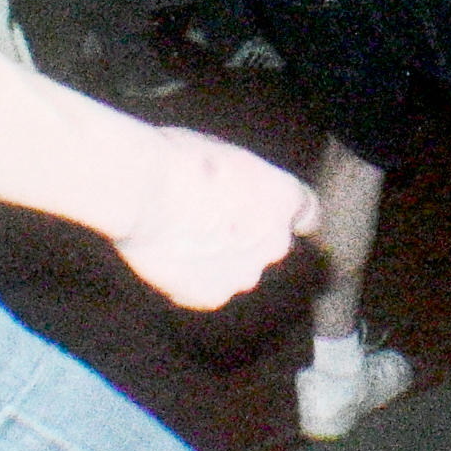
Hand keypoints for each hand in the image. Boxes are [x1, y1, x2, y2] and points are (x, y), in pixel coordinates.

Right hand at [109, 127, 317, 310]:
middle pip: (270, 244)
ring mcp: (244, 275)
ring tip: (183, 238)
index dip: (285, 212)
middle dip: (249, 236)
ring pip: (239, 270)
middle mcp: (275, 243)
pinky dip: (193, 278)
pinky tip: (170, 256)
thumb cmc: (181, 159)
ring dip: (221, 260)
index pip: (306, 213)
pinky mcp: (211, 297)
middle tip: (211, 220)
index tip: (270, 210)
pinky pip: (208, 288)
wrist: (143, 192)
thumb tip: (235, 191)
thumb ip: (244, 183)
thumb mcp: (225, 154)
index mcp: (285, 199)